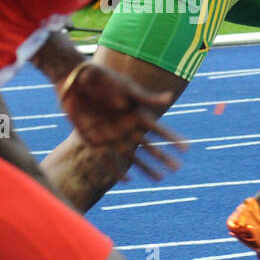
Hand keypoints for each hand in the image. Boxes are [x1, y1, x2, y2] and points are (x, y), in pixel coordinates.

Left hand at [59, 62, 186, 179]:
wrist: (72, 79)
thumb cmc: (100, 78)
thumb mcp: (124, 86)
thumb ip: (145, 97)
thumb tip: (169, 97)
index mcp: (135, 112)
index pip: (158, 129)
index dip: (172, 138)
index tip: (187, 147)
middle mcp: (126, 126)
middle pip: (149, 146)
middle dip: (163, 157)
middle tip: (178, 168)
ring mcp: (111, 135)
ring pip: (132, 156)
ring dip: (146, 167)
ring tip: (160, 179)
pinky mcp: (94, 140)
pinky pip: (107, 159)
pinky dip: (117, 170)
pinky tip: (128, 181)